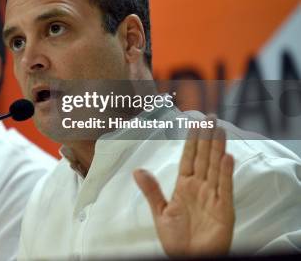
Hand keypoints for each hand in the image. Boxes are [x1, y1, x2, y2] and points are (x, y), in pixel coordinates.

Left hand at [133, 118, 234, 256]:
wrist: (189, 259)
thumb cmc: (177, 240)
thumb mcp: (160, 212)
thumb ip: (152, 191)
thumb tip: (137, 170)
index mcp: (184, 186)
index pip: (189, 158)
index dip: (192, 140)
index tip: (195, 123)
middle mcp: (200, 188)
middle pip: (204, 158)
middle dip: (207, 138)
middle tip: (211, 118)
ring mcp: (213, 196)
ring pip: (216, 167)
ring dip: (218, 148)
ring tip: (220, 130)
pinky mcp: (223, 209)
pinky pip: (225, 187)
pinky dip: (226, 173)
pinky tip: (227, 157)